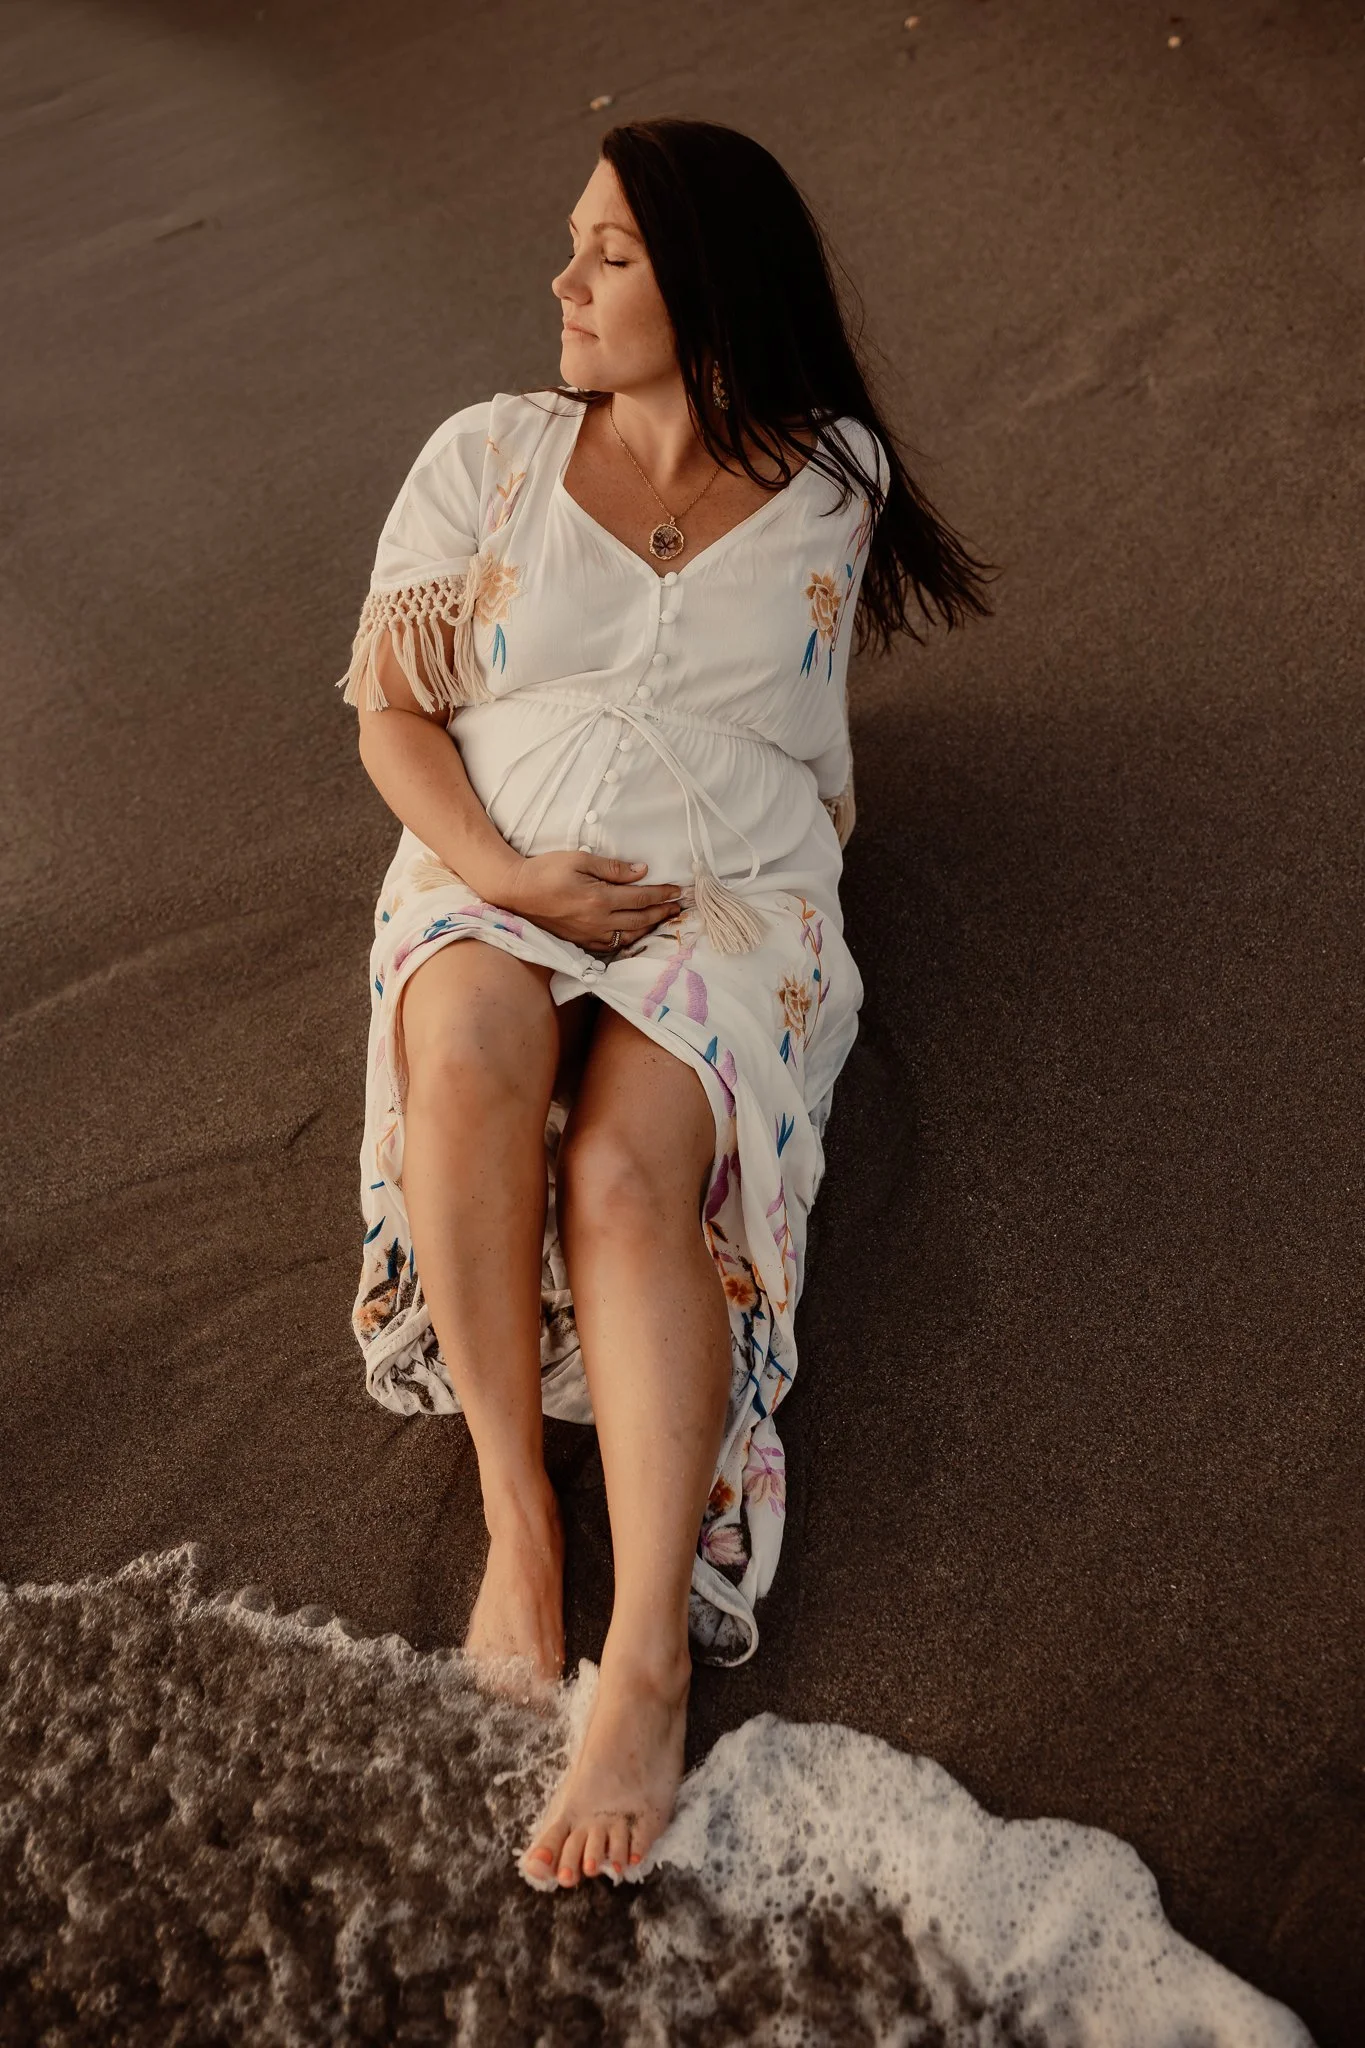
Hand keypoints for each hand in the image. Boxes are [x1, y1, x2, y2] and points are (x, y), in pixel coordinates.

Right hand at [495, 849, 688, 951]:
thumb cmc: (546, 870)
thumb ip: (612, 868)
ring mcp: (589, 935)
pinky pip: (613, 945)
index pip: (640, 898)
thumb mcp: (580, 860)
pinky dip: (629, 939)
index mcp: (599, 898)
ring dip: (650, 927)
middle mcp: (598, 921)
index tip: (677, 890)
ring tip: (663, 919)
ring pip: (629, 936)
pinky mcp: (580, 942)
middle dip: (662, 912)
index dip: (662, 894)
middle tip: (678, 906)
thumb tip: (641, 872)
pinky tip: (637, 932)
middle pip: (640, 919)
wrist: (516, 892)